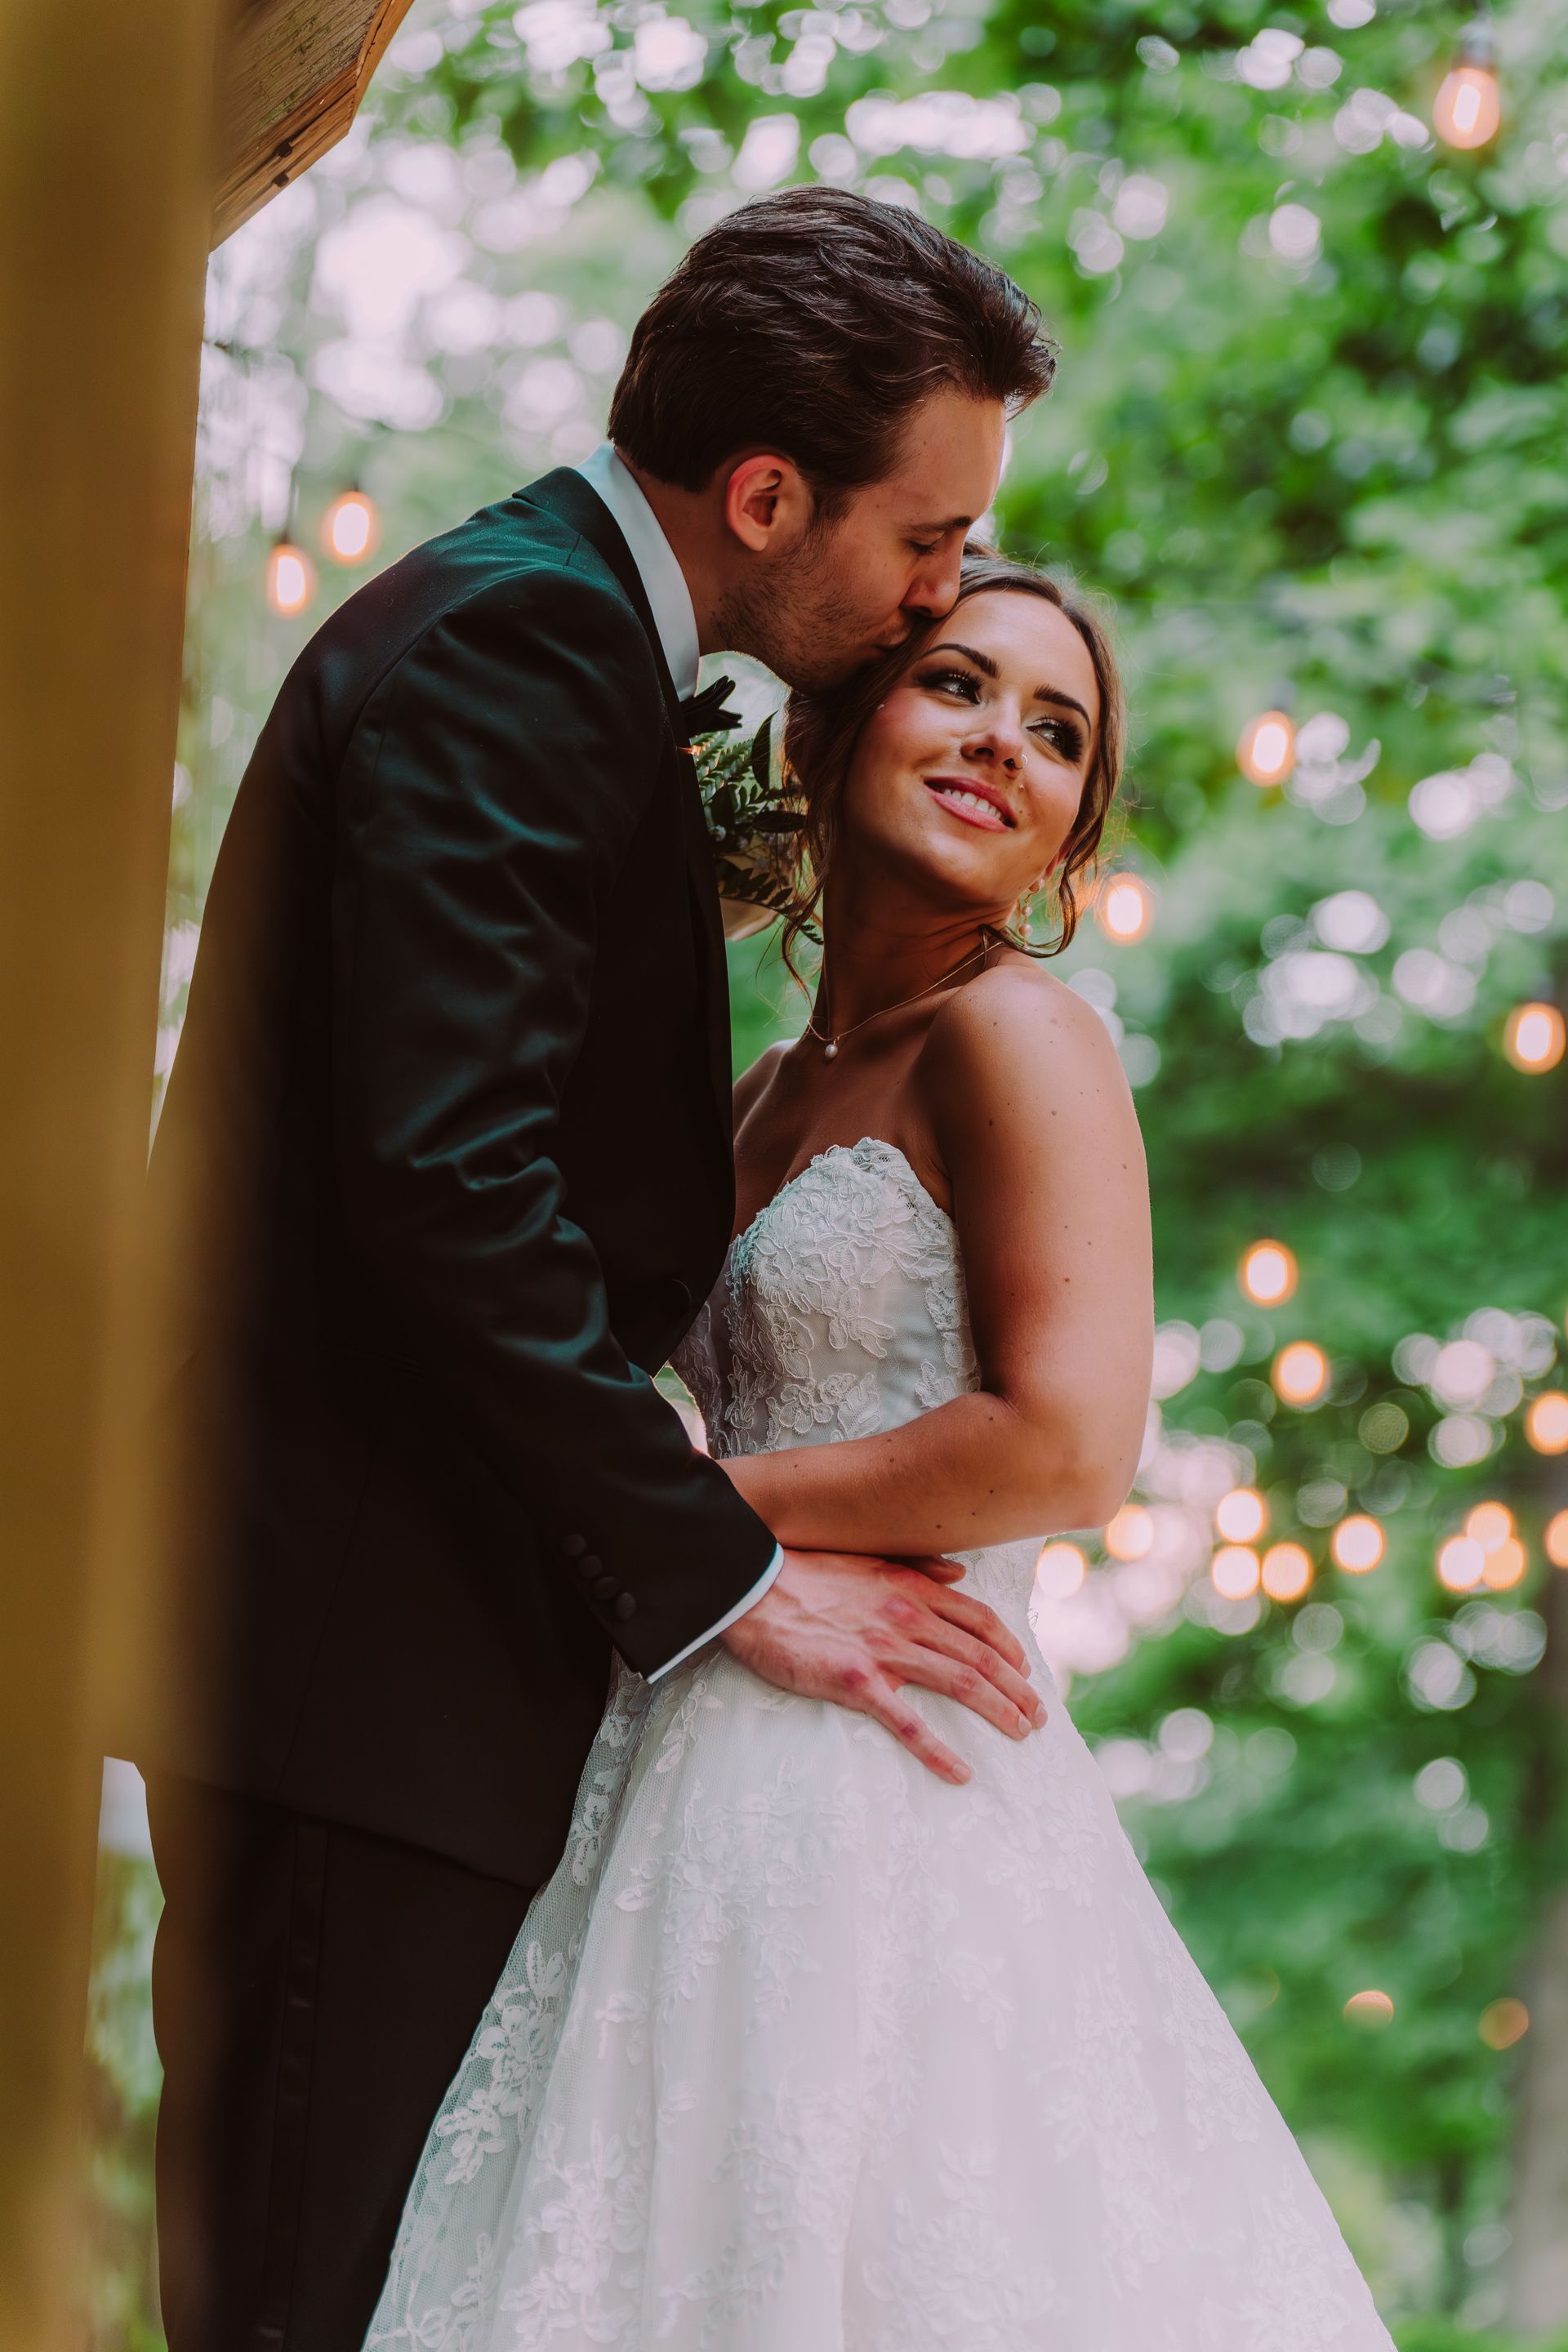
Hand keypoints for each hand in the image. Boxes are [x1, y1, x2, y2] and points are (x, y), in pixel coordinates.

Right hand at [719, 1547, 1045, 1785]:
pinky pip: (907, 1723)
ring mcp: (885, 1649)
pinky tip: (961, 1773)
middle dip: (1018, 1688)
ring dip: (999, 1710)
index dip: (1010, 1647)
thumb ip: (919, 1565)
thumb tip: (959, 1573)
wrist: (753, 1586)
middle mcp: (909, 1616)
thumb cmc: (805, 1572)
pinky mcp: (856, 1681)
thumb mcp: (869, 1557)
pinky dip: (939, 1751)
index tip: (1026, 1671)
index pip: (979, 1620)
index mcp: (912, 1588)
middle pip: (982, 1655)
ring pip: (961, 1682)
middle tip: (1039, 1715)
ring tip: (1021, 1733)